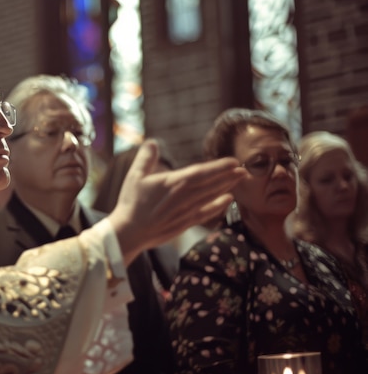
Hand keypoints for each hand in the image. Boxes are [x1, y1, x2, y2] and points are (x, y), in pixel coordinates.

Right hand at [108, 139, 245, 262]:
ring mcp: (186, 211)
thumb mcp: (134, 176)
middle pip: (211, 184)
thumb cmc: (131, 203)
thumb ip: (145, 158)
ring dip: (227, 187)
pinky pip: (206, 213)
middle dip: (229, 175)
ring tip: (239, 179)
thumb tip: (152, 142)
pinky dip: (218, 206)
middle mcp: (184, 197)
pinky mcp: (185, 223)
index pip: (201, 172)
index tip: (234, 161)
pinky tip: (228, 200)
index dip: (219, 167)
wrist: (129, 232)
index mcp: (173, 183)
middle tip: (245, 169)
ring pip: (211, 196)